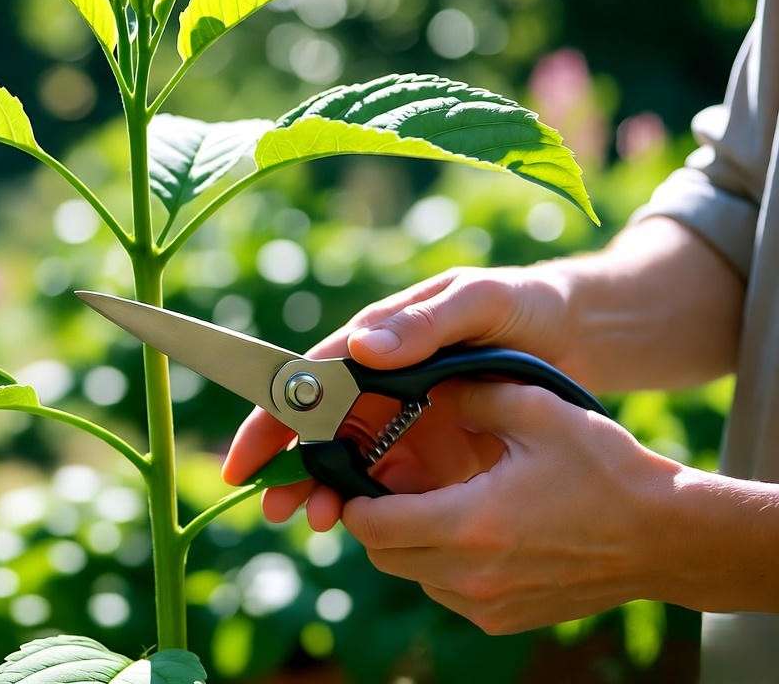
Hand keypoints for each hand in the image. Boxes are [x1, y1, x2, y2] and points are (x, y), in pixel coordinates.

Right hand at [223, 265, 577, 529]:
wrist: (581, 334)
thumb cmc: (524, 303)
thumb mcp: (479, 301)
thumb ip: (425, 324)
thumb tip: (362, 350)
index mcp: (377, 339)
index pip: (309, 381)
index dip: (273, 420)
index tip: (246, 460)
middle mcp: (380, 380)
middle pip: (319, 429)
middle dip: (291, 470)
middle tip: (276, 510)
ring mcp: (405, 416)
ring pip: (349, 460)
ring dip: (327, 491)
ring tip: (320, 523)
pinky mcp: (434, 447)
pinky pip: (393, 480)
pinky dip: (375, 503)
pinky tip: (371, 525)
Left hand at [343, 382, 680, 633]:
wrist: (665, 536)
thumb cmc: (605, 469)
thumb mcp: (536, 410)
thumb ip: (467, 393)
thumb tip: (419, 384)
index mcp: (469, 522)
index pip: (371, 524)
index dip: (354, 499)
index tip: (358, 475)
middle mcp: (471, 574)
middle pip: (383, 554)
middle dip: (377, 519)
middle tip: (394, 484)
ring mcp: (487, 604)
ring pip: (413, 574)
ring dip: (411, 542)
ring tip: (439, 502)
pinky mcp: (504, 619)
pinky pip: (446, 591)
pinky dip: (443, 564)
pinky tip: (474, 530)